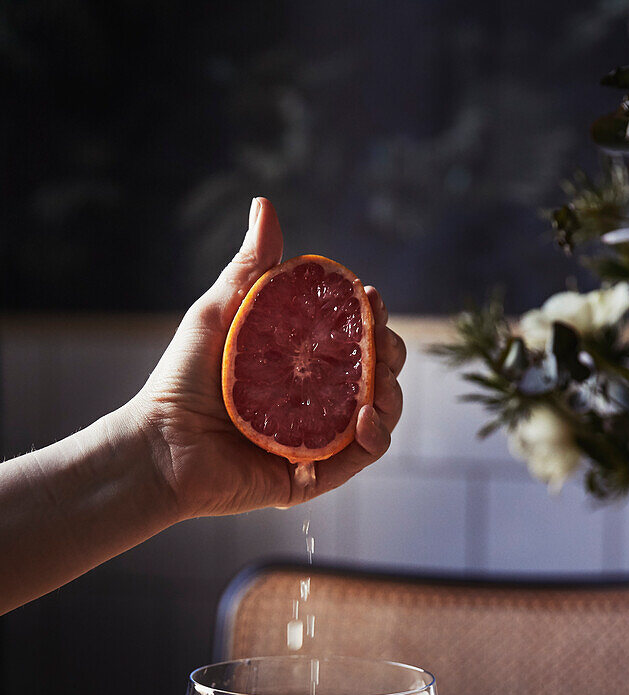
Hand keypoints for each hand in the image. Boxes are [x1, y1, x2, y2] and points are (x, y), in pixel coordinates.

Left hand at [133, 197, 404, 519]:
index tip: (370, 296)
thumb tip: (265, 205)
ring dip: (390, 394)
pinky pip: (358, 459)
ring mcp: (316, 441)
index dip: (370, 318)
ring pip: (378, 417)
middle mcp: (314, 403)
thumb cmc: (182, 379)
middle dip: (388, 354)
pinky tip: (365, 417)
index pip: (352, 340)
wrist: (160, 444)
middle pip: (374, 377)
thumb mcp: (219, 312)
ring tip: (379, 380)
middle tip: (379, 340)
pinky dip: (373, 437)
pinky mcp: (312, 477)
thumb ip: (250, 266)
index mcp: (299, 366)